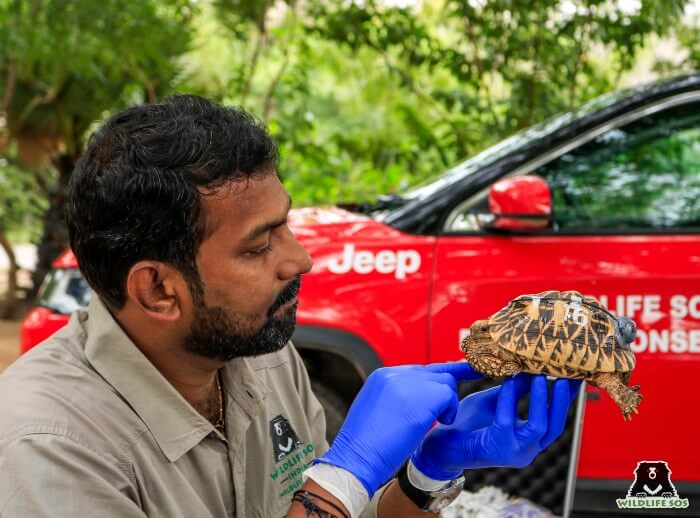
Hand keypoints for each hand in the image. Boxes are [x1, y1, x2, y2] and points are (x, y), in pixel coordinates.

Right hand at [313, 362, 481, 496]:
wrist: (356, 458)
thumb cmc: (364, 445)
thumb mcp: (375, 410)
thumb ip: (394, 398)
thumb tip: (415, 401)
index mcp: (382, 376)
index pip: (417, 371)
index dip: (432, 382)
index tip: (446, 385)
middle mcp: (396, 374)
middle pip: (433, 372)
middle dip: (445, 389)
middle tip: (452, 403)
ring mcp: (410, 382)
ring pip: (445, 381)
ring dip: (445, 403)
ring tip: (435, 422)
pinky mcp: (425, 396)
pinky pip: (449, 396)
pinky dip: (449, 411)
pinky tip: (439, 424)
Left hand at [411, 374, 581, 480]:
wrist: (441, 446)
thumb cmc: (466, 424)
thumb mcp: (496, 402)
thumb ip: (514, 391)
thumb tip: (531, 369)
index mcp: (529, 440)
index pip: (555, 419)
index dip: (566, 398)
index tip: (574, 376)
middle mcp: (527, 450)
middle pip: (555, 426)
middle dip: (563, 400)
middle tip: (566, 375)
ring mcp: (514, 452)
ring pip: (538, 426)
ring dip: (541, 400)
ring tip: (540, 376)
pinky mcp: (497, 449)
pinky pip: (508, 421)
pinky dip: (510, 400)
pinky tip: (510, 382)